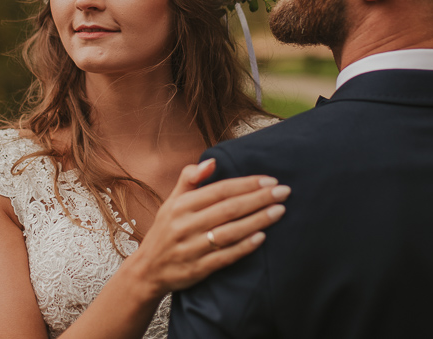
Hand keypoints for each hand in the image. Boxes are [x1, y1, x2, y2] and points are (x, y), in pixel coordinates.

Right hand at [122, 159, 289, 301]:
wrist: (148, 270)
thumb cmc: (166, 231)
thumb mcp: (171, 202)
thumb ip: (189, 179)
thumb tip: (212, 161)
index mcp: (181, 205)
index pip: (220, 190)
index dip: (246, 184)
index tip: (270, 180)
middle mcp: (185, 225)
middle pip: (229, 209)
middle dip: (259, 199)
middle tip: (284, 192)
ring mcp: (191, 248)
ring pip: (230, 232)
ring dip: (258, 220)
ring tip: (280, 211)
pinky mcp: (197, 269)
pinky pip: (225, 256)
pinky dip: (244, 247)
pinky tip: (262, 238)